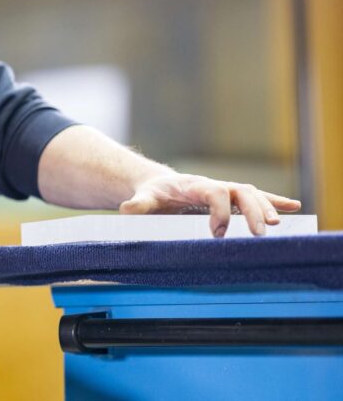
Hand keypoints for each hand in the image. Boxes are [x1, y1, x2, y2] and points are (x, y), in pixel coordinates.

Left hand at [119, 173, 301, 236]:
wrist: (158, 186)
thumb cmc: (154, 195)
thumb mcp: (145, 199)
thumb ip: (138, 204)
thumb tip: (125, 209)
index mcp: (194, 185)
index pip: (214, 192)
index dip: (219, 211)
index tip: (217, 234)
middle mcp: (214, 185)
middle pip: (240, 191)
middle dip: (253, 210)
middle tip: (260, 233)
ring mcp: (225, 191)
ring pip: (252, 194)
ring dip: (267, 207)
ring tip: (278, 225)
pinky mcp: (231, 199)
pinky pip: (257, 197)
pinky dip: (275, 201)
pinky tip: (295, 208)